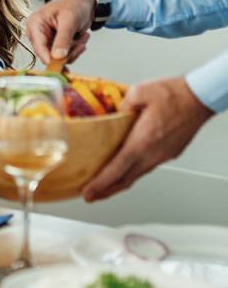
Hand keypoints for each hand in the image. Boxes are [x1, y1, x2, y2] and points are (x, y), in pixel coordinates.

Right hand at [25, 0, 94, 64]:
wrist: (85, 0)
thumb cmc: (74, 3)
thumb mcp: (69, 20)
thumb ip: (63, 39)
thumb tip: (57, 57)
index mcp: (35, 24)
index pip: (39, 47)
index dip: (50, 59)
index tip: (62, 66)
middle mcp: (38, 34)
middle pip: (49, 55)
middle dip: (68, 52)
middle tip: (80, 43)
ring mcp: (47, 40)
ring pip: (58, 58)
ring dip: (74, 50)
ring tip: (82, 37)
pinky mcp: (55, 44)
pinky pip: (64, 56)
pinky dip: (75, 50)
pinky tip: (80, 38)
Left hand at [82, 76, 212, 200]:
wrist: (198, 98)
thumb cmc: (173, 95)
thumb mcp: (139, 91)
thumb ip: (121, 104)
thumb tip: (112, 112)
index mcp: (142, 141)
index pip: (118, 168)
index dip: (101, 183)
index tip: (89, 192)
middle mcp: (153, 153)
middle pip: (126, 179)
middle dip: (106, 190)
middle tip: (90, 195)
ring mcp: (162, 155)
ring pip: (137, 175)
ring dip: (119, 182)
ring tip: (104, 185)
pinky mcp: (169, 153)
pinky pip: (147, 166)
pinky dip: (132, 171)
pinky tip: (126, 167)